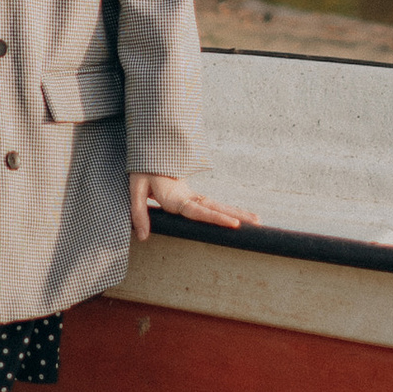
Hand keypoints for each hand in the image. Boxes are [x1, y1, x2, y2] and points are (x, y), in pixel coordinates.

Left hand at [129, 171, 258, 240]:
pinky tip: (236, 216)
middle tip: (258, 222)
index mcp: (175, 196)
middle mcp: (187, 196)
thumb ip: (139, 214)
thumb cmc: (141, 171)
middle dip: (236, 215)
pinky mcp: (189, 195)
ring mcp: (190, 195)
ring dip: (235, 211)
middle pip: (215, 207)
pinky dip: (224, 210)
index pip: (199, 210)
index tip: (234, 223)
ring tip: (257, 220)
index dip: (216, 217)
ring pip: (216, 204)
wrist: (147, 154)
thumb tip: (144, 237)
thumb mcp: (134, 189)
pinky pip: (209, 204)